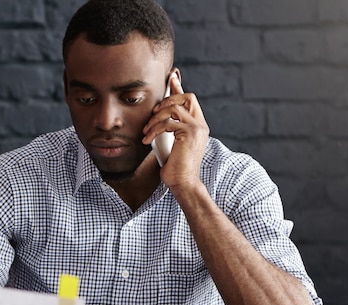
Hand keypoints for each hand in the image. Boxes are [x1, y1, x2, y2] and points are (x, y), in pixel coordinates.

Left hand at [142, 74, 209, 190]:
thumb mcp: (172, 144)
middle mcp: (201, 125)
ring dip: (156, 117)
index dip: (179, 87)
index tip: (171, 78)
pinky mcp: (189, 133)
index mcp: (199, 126)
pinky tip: (147, 139)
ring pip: (174, 108)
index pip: (190, 100)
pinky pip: (167, 123)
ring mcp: (197, 128)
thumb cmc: (176, 168)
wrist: (183, 183)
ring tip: (147, 130)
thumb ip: (170, 129)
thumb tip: (159, 118)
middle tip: (154, 112)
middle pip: (187, 97)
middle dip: (167, 101)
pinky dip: (154, 130)